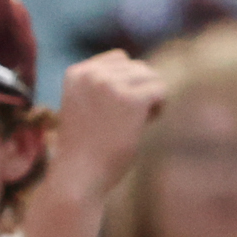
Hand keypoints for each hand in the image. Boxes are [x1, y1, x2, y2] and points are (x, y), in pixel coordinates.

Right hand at [48, 52, 165, 202]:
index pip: (119, 59)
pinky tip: (147, 122)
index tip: (117, 108)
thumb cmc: (85, 148)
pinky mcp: (130, 99)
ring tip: (138, 121)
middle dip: (140, 90)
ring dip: (150, 98)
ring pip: (151, 76)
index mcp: (76, 73)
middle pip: (137, 66)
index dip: (126, 82)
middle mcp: (91, 74)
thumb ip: (105, 85)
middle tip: (128, 119)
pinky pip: (160, 90)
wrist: (78, 177)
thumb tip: (146, 69)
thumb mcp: (85, 106)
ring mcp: (110, 85)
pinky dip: (160, 107)